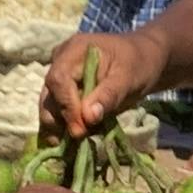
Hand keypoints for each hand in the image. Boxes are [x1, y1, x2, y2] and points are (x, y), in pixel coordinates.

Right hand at [44, 27, 165, 135]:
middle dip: (62, 120)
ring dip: (61, 128)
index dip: (67, 106)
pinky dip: (65, 128)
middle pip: (49, 96)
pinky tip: (77, 143)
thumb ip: (109, 96)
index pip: (59, 80)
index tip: (81, 129)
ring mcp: (59, 78)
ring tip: (80, 142)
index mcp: (74, 50)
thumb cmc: (138, 64)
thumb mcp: (129, 78)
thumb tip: (87, 118)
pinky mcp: (63, 94)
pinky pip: (57, 114)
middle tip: (81, 138)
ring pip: (49, 108)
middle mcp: (60, 62)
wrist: (143, 60)